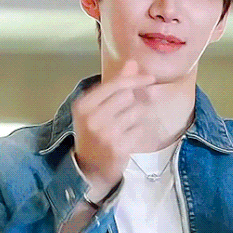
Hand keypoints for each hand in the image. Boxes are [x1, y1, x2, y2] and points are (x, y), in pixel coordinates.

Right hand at [71, 60, 155, 199]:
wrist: (89, 169)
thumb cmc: (93, 134)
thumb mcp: (96, 108)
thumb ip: (114, 85)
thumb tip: (132, 62)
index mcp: (83, 105)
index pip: (115, 84)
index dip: (134, 79)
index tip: (149, 78)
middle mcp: (92, 118)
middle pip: (128, 96)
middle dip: (134, 101)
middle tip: (129, 110)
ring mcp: (106, 134)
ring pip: (136, 112)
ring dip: (137, 117)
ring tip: (126, 126)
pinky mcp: (119, 147)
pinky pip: (140, 129)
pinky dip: (139, 131)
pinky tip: (129, 137)